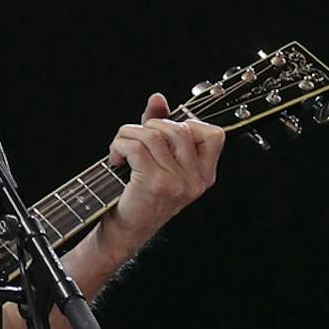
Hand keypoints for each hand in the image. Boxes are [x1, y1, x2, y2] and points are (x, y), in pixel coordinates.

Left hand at [107, 91, 223, 253]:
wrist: (124, 229)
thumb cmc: (139, 193)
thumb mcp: (156, 160)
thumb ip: (159, 128)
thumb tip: (158, 98)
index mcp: (204, 174)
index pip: (213, 134)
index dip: (186, 123)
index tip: (163, 132)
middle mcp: (196, 180)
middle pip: (177, 127)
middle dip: (148, 125)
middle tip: (133, 142)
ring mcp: (178, 183)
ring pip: (153, 133)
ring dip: (127, 135)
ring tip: (120, 150)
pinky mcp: (155, 184)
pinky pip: (135, 146)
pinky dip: (118, 146)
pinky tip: (115, 159)